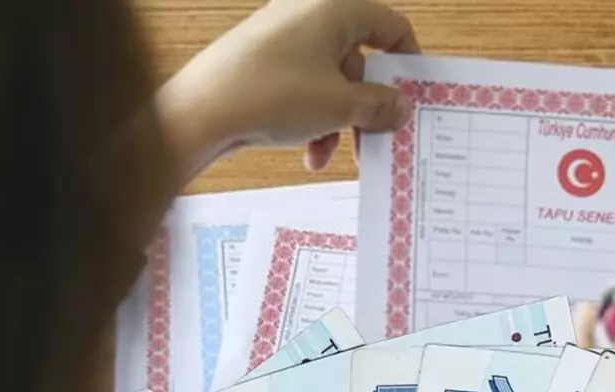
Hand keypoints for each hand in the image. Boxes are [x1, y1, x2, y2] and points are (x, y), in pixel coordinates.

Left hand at [156, 0, 418, 179]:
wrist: (202, 110)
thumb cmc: (270, 93)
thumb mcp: (340, 106)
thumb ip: (379, 105)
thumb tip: (400, 106)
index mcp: (335, 8)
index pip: (391, 26)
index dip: (407, 63)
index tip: (412, 95)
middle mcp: (309, 14)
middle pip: (358, 60)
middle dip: (366, 106)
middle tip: (375, 139)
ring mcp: (283, 38)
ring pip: (330, 80)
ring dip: (337, 121)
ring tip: (328, 155)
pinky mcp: (263, 63)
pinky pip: (302, 88)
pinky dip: (311, 119)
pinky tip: (307, 153)